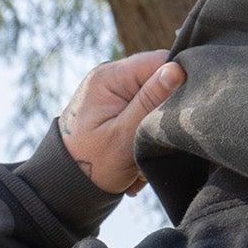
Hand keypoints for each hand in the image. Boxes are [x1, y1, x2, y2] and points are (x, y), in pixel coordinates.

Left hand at [58, 51, 185, 195]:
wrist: (69, 186)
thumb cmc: (93, 165)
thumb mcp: (125, 136)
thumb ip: (151, 102)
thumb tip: (177, 69)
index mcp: (109, 77)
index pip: (159, 62)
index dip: (178, 83)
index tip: (177, 115)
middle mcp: (111, 77)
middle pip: (158, 82)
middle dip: (164, 113)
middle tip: (155, 142)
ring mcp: (114, 92)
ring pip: (154, 102)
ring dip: (154, 130)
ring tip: (142, 155)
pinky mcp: (118, 108)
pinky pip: (144, 115)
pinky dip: (146, 136)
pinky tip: (137, 155)